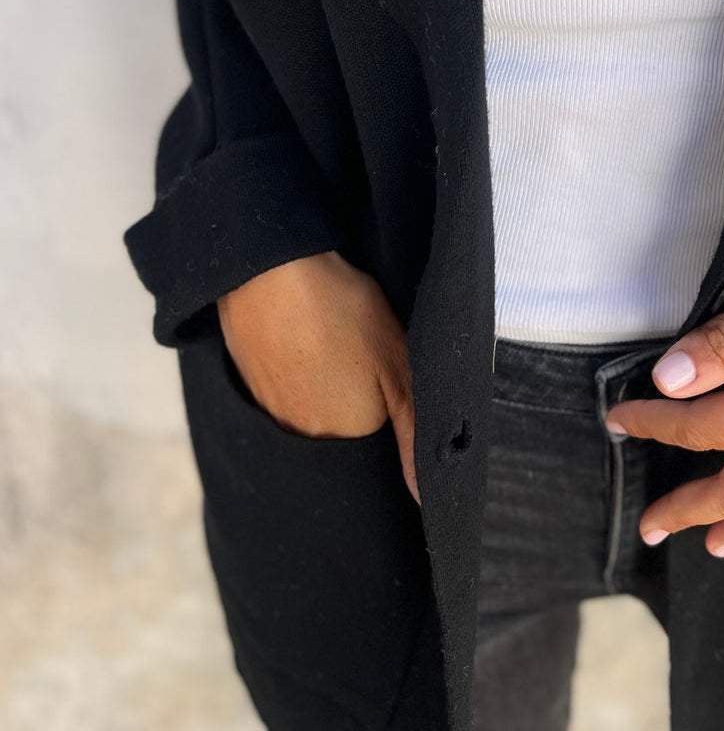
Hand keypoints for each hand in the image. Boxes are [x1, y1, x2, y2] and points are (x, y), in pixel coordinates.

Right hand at [217, 250, 419, 501]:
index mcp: (349, 434)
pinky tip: (298, 340)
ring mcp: (270, 415)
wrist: (270, 273)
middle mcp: (306, 439)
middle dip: (352, 392)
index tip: (383, 362)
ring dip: (321, 382)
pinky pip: (281, 392)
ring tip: (325, 341)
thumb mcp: (397, 360)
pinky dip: (293, 371)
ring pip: (310, 407)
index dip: (387, 392)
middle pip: (342, 423)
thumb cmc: (342, 312)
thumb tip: (424, 500)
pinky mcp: (248, 387)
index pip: (378, 429)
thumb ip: (414, 428)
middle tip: (352, 347)